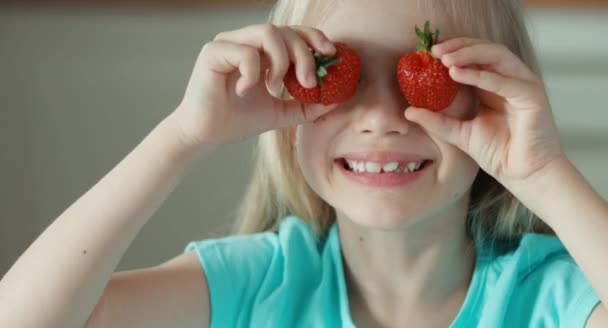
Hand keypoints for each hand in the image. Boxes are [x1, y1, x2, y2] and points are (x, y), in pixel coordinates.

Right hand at [171, 24, 337, 147]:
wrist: (206, 135)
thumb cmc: (239, 120)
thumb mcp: (282, 112)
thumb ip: (307, 105)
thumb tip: (337, 100)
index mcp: (262, 50)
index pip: (293, 32)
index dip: (314, 38)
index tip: (331, 54)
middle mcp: (245, 40)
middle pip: (285, 31)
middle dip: (303, 55)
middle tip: (309, 82)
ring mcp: (228, 43)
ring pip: (267, 33)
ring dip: (281, 60)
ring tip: (276, 87)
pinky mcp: (213, 52)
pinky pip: (245, 53)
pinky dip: (255, 73)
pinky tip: (247, 91)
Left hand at [404, 37, 564, 185]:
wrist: (523, 175)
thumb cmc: (498, 154)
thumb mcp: (459, 134)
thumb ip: (436, 121)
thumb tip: (408, 111)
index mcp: (494, 85)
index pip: (473, 58)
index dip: (452, 51)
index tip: (426, 53)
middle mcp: (510, 80)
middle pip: (485, 50)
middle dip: (458, 46)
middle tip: (433, 50)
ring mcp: (523, 85)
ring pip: (496, 56)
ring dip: (468, 53)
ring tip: (444, 59)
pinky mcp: (532, 96)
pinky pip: (505, 81)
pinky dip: (480, 75)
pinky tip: (457, 73)